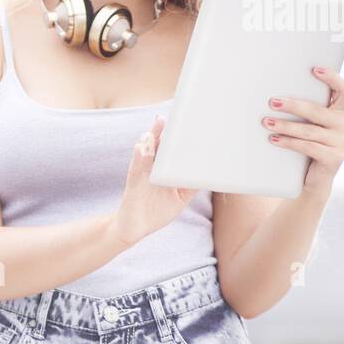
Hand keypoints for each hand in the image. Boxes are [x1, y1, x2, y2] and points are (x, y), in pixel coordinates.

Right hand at [113, 114, 198, 246]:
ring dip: (151, 137)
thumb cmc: (157, 212)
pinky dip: (138, 158)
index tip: (187, 120)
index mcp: (162, 170)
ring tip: (157, 123)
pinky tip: (140, 148)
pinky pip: (135, 169)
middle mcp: (151, 168)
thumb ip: (192, 185)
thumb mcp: (180, 198)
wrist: (134, 229)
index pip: (170, 149)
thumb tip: (210, 174)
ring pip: (146, 152)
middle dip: (164, 130)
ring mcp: (141, 174)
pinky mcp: (133, 184)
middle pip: (158, 145)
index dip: (177, 135)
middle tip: (171, 113)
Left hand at [262, 66, 343, 199]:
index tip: (314, 69)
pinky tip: (274, 139)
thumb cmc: (306, 146)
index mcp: (340, 112)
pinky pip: (308, 147)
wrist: (313, 180)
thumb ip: (304, 112)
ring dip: (285, 125)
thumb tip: (275, 97)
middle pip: (317, 111)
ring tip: (266, 122)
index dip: (331, 77)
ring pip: (309, 130)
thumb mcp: (308, 126)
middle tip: (272, 102)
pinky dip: (289, 142)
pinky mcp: (334, 158)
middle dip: (293, 105)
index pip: (342, 89)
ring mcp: (342, 143)